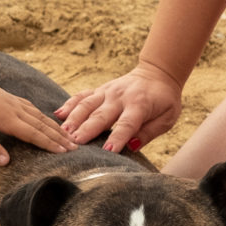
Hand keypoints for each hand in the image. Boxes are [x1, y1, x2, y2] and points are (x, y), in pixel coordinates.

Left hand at [0, 73, 73, 164]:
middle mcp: (16, 110)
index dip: (49, 144)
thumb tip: (5, 163)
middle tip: (75, 147)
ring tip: (68, 136)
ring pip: (41, 117)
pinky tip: (50, 121)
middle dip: (60, 137)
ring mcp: (16, 103)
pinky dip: (45, 117)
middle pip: (42, 125)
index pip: (33, 134)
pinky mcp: (13, 99)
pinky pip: (34, 109)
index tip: (63, 152)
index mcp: (8, 119)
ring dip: (56, 128)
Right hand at [57, 62, 183, 152]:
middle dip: (87, 130)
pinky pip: (82, 96)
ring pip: (87, 105)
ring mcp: (107, 91)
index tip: (107, 151)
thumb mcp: (167, 118)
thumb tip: (132, 146)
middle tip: (74, 143)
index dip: (117, 138)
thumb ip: (150, 132)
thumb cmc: (164, 101)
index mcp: (139, 104)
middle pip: (101, 115)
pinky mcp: (99, 90)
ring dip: (74, 119)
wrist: (157, 74)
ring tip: (62, 132)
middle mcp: (120, 96)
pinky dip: (69, 104)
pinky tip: (58, 114)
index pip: (126, 124)